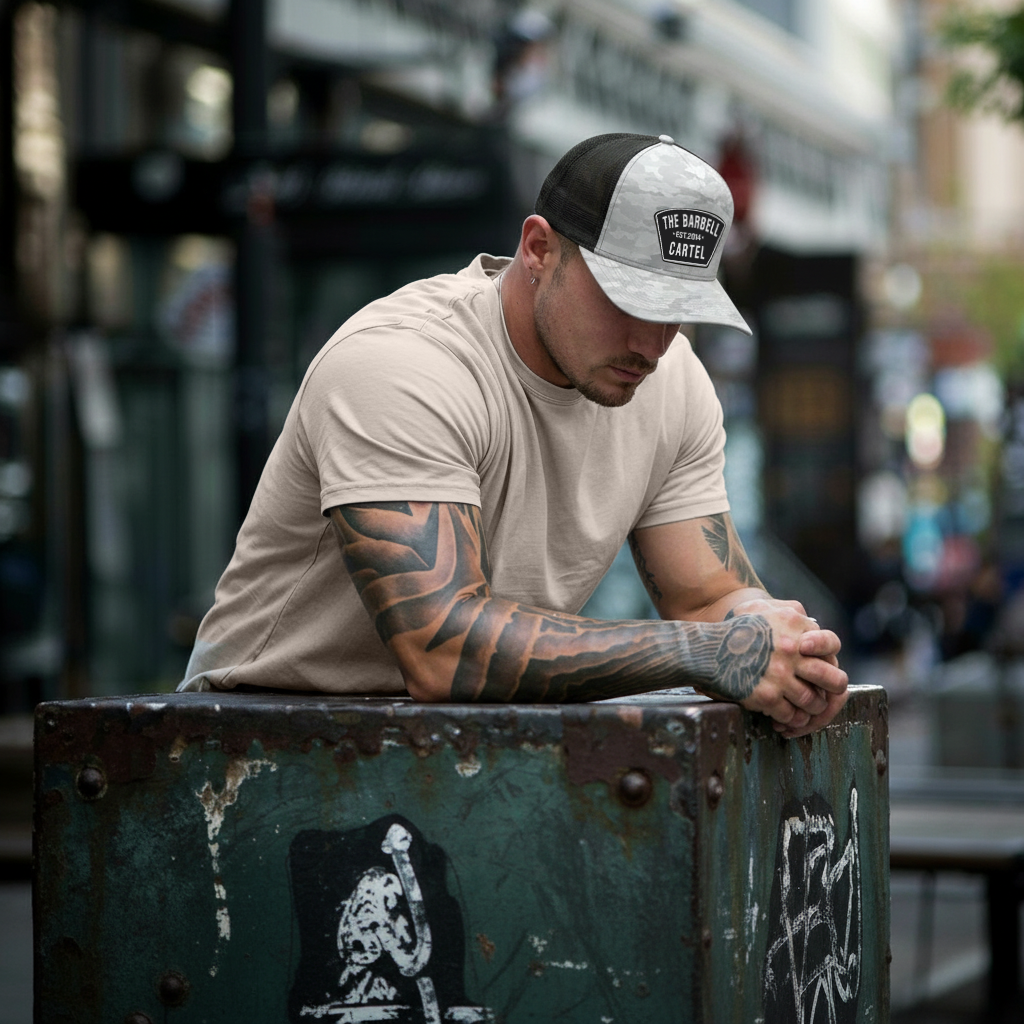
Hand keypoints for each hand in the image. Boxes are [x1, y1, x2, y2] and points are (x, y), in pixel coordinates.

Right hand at [717, 597, 847, 737]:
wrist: (705, 650)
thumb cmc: (734, 630)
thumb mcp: (763, 610)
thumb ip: (791, 613)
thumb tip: (814, 625)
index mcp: (794, 626)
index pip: (831, 645)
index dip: (830, 660)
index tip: (821, 668)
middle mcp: (792, 650)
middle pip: (832, 678)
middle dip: (831, 691)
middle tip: (824, 696)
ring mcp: (780, 674)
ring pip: (812, 701)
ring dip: (811, 709)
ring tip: (805, 710)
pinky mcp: (767, 695)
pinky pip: (791, 714)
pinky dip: (791, 719)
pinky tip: (785, 718)